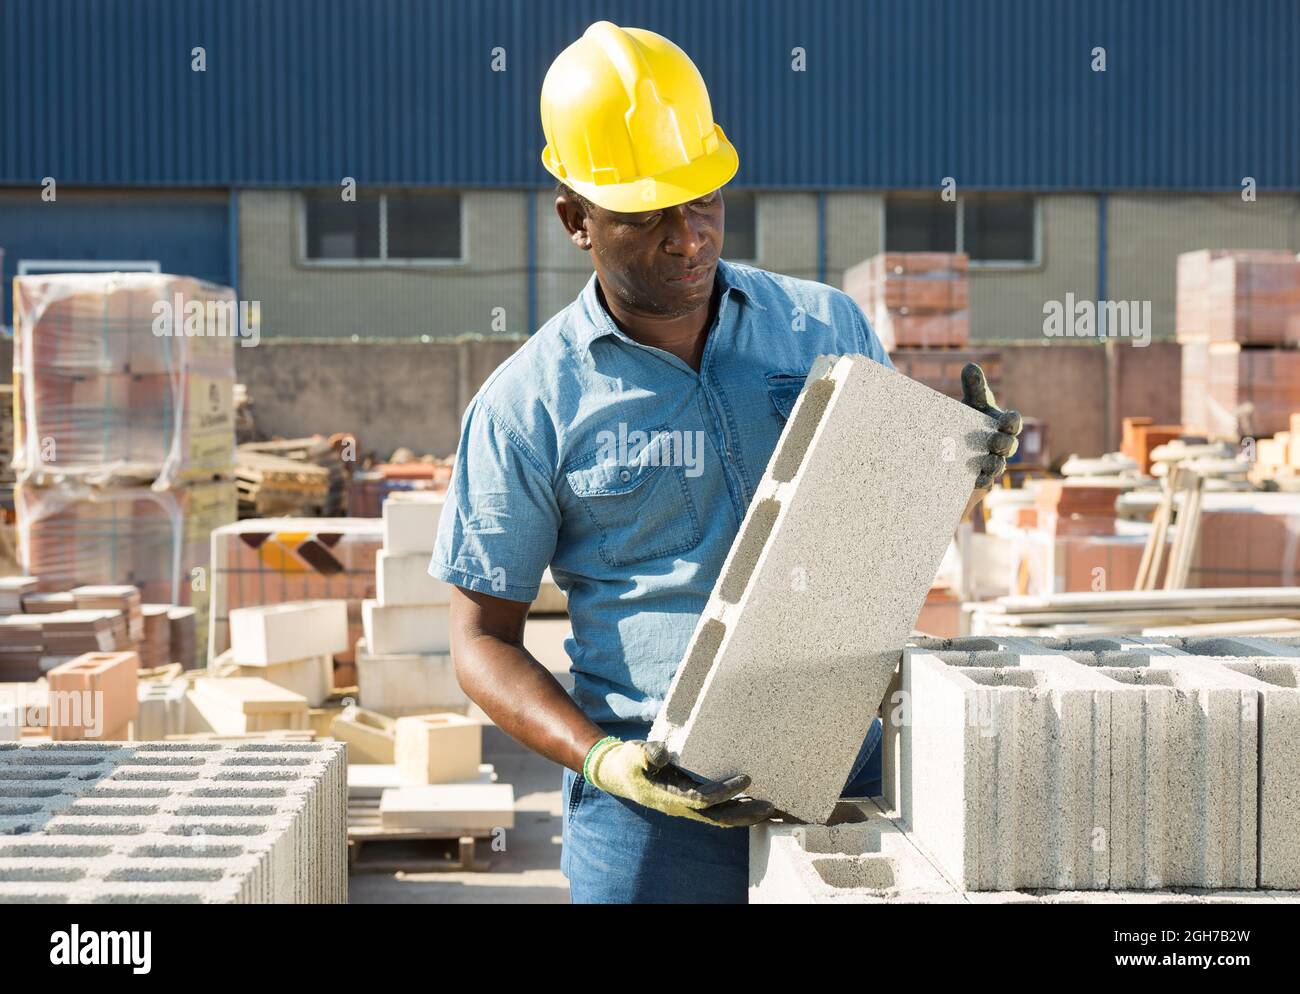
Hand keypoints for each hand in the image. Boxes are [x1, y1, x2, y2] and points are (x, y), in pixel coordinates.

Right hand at [583, 737, 773, 827]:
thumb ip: (647, 753)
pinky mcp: (689, 801)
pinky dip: (735, 809)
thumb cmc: (628, 762)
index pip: (703, 799)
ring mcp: (686, 806)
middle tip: (771, 806)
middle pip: (718, 817)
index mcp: (669, 796)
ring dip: (744, 815)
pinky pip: (716, 811)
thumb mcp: (633, 754)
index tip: (745, 779)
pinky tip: (750, 804)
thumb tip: (662, 755)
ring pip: (720, 817)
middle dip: (744, 813)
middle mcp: (681, 806)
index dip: (725, 791)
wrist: (616, 773)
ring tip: (769, 809)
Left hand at [960, 363, 1021, 488]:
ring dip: (993, 465)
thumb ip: (974, 387)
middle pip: (1009, 446)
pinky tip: (975, 480)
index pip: (1013, 423)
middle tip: (993, 442)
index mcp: (1002, 425)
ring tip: (984, 464)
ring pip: (998, 467)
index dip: (1012, 422)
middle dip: (1003, 444)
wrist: (952, 450)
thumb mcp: (971, 405)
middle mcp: (1001, 446)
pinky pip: (984, 484)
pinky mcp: (980, 480)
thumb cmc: (969, 422)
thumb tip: (970, 366)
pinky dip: (981, 482)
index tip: (1006, 419)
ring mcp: (992, 464)